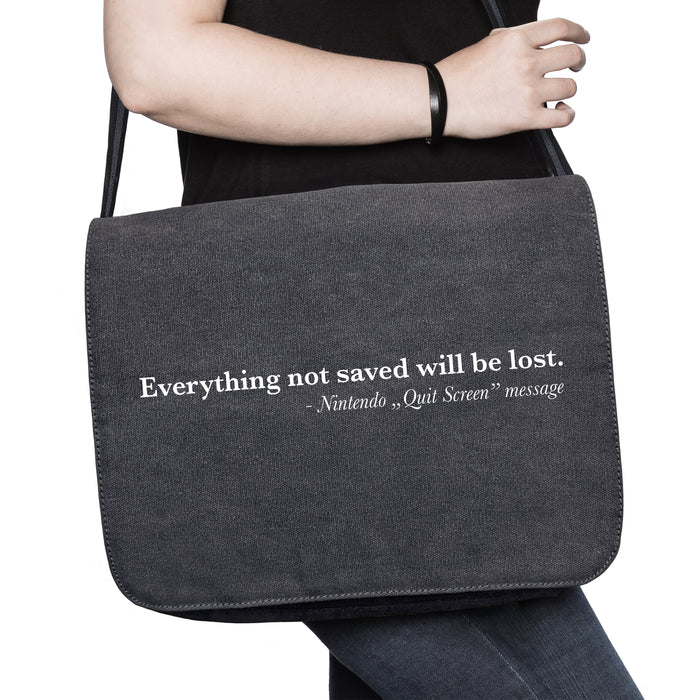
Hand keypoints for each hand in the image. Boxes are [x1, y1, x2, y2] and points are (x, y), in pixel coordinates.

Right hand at [436, 17, 588, 138]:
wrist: (439, 101)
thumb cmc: (456, 76)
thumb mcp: (487, 44)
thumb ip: (513, 41)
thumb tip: (531, 42)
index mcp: (516, 40)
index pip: (561, 28)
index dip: (578, 32)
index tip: (582, 38)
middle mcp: (526, 62)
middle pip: (572, 56)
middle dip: (578, 61)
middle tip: (575, 67)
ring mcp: (528, 90)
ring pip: (570, 87)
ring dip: (567, 90)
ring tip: (559, 95)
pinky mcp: (525, 117)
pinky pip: (563, 117)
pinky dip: (567, 115)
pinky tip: (561, 112)